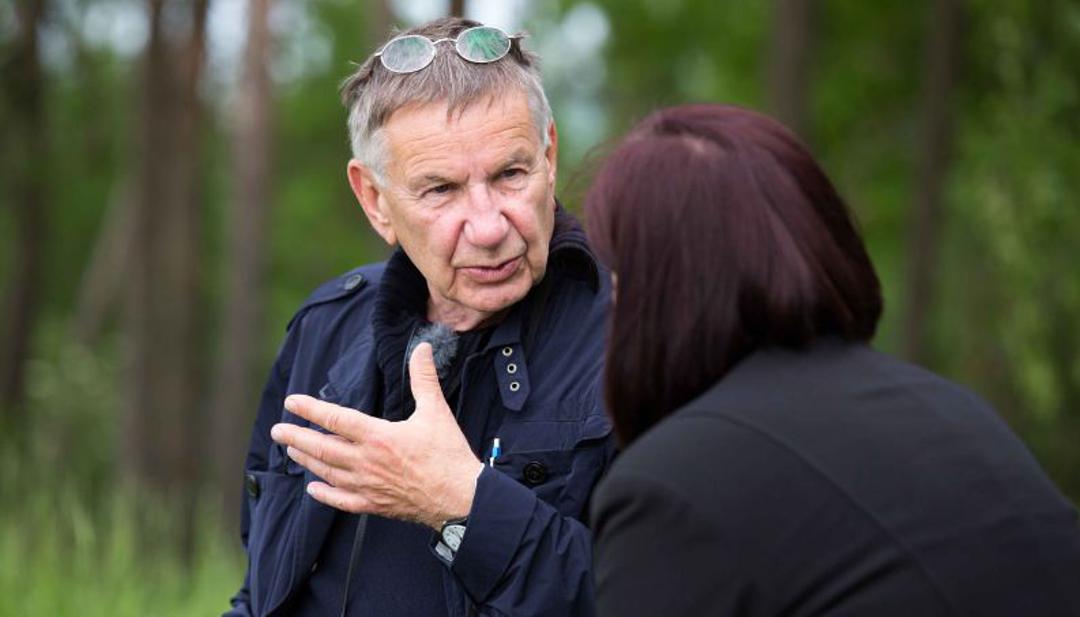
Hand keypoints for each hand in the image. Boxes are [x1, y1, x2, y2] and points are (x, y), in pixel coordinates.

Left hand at [270, 343, 484, 528]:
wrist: (460, 498)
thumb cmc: (448, 455)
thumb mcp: (436, 411)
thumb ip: (424, 378)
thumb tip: (423, 348)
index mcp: (378, 436)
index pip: (336, 419)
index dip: (310, 409)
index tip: (291, 402)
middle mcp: (366, 462)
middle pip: (322, 448)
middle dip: (296, 437)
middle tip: (276, 430)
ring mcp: (367, 486)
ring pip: (327, 472)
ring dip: (307, 460)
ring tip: (291, 450)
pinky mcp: (374, 505)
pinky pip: (341, 501)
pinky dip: (324, 494)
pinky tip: (313, 489)